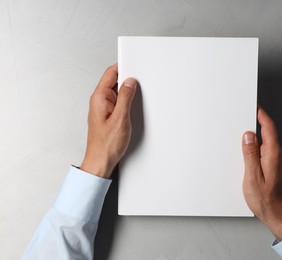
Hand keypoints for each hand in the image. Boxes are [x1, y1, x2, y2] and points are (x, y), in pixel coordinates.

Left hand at [80, 64, 136, 178]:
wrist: (101, 161)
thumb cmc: (106, 145)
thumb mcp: (121, 118)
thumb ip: (125, 98)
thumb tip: (130, 82)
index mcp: (99, 98)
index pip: (110, 73)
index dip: (123, 66)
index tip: (134, 64)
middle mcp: (99, 101)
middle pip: (114, 81)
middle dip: (128, 79)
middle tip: (140, 81)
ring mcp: (103, 108)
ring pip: (117, 92)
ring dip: (128, 92)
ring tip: (138, 95)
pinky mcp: (108, 115)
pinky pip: (118, 102)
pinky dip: (126, 101)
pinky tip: (133, 106)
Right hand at [242, 108, 281, 240]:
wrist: (280, 216)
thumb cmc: (267, 201)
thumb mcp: (252, 177)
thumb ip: (250, 155)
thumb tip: (248, 136)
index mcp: (273, 155)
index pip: (269, 128)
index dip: (261, 115)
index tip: (254, 106)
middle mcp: (278, 156)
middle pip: (268, 133)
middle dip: (256, 123)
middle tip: (244, 116)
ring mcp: (277, 162)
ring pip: (266, 142)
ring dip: (255, 136)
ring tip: (242, 133)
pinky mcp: (275, 167)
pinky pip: (265, 151)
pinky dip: (256, 147)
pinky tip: (247, 152)